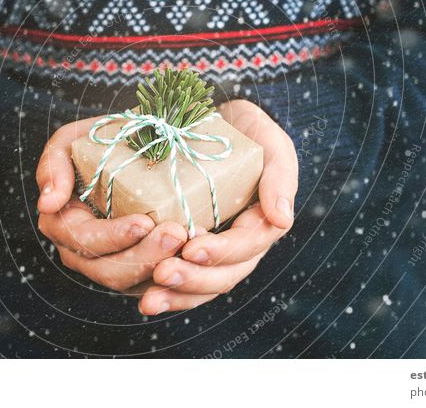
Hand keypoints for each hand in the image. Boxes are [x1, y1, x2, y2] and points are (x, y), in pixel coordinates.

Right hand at [36, 118, 186, 291]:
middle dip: (144, 256)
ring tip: (188, 242)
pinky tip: (196, 254)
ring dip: (163, 266)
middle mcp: (83, 254)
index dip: (113, 237)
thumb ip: (53, 166)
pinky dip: (176, 273)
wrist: (142, 144)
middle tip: (177, 233)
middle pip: (110, 270)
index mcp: (64, 226)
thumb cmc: (102, 141)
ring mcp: (112, 265)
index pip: (84, 241)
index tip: (143, 222)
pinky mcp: (140, 271)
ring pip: (134, 283)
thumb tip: (47, 203)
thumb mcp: (70, 141)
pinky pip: (155, 284)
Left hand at [138, 99, 298, 314]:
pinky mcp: (186, 253)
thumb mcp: (270, 143)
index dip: (221, 251)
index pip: (246, 246)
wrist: (213, 124)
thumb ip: (280, 176)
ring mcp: (212, 254)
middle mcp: (238, 247)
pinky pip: (180, 283)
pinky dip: (165, 294)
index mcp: (261, 224)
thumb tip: (282, 218)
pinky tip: (143, 299)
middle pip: (223, 276)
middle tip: (163, 273)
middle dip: (194, 279)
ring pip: (201, 288)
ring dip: (176, 296)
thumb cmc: (246, 133)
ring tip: (149, 299)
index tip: (192, 246)